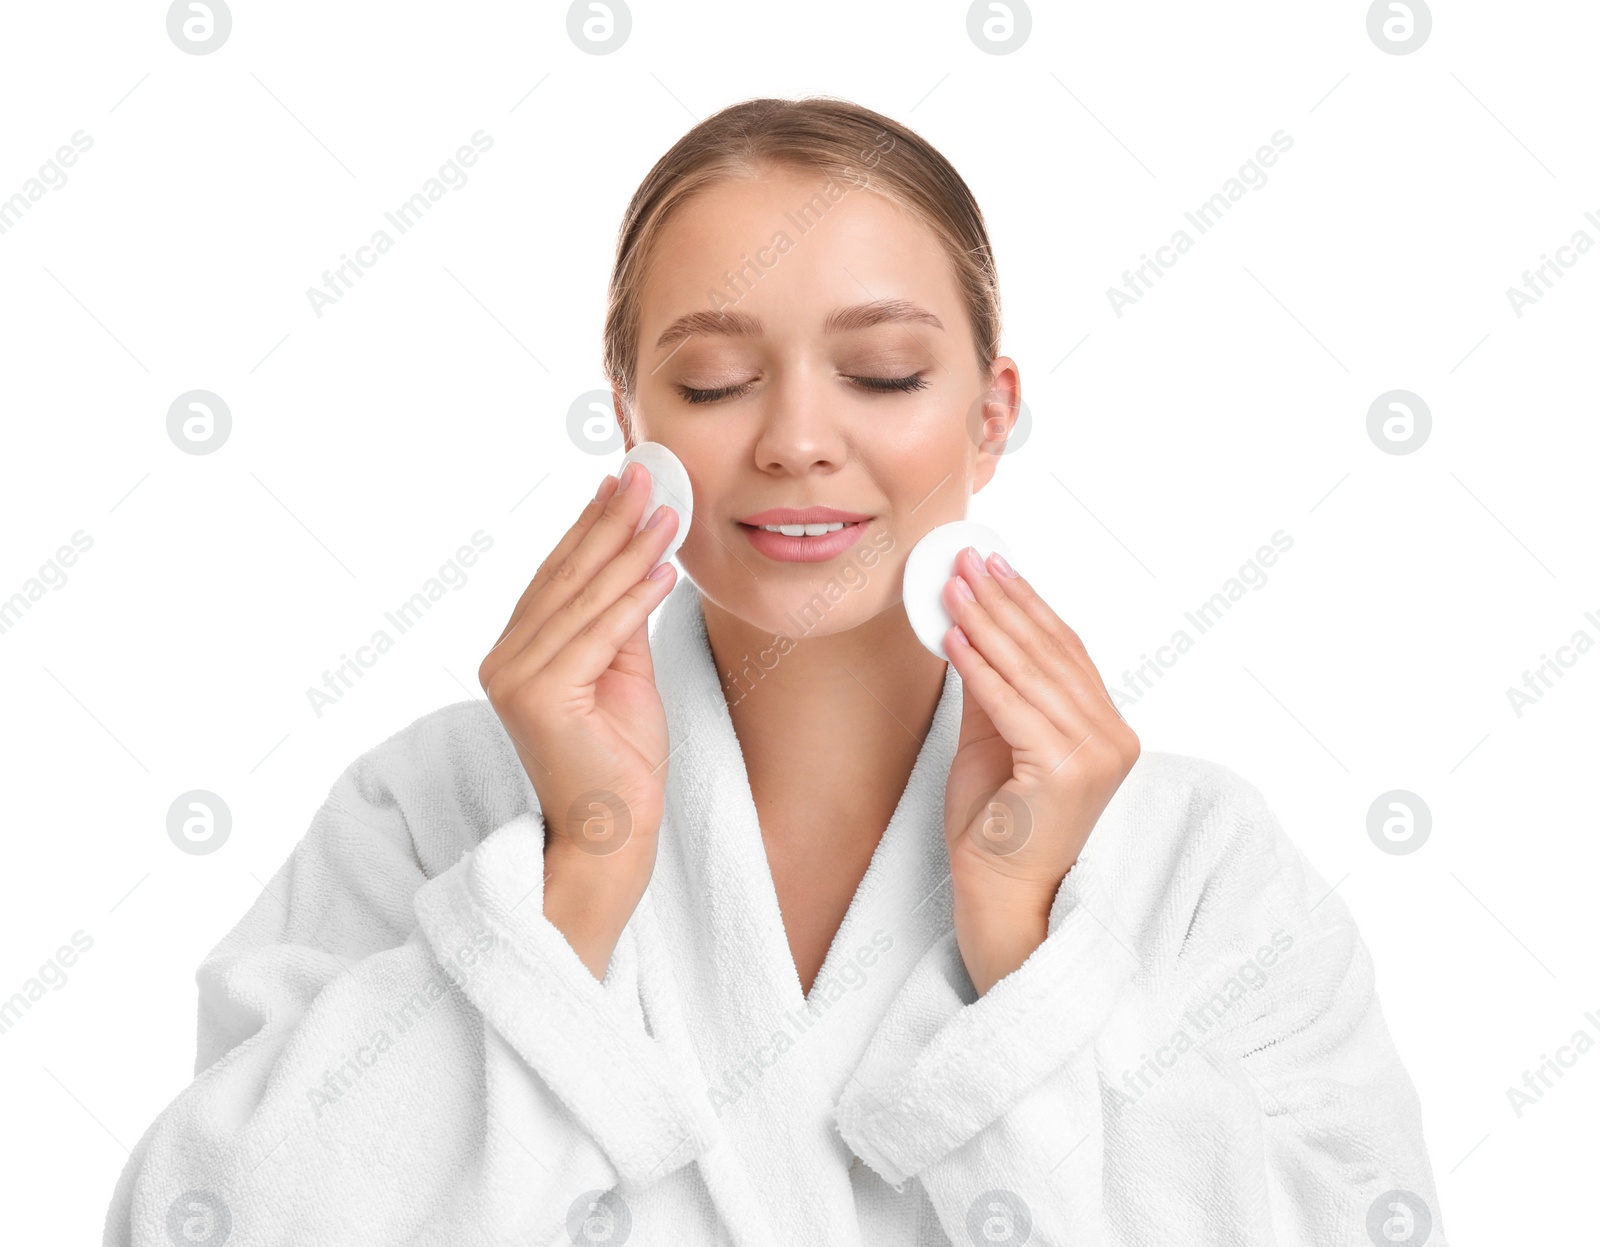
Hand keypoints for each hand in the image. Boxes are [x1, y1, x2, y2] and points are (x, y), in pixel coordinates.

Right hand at [477, 460, 679, 977]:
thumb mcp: (622, 676)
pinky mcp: (539, 698)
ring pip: (584, 600)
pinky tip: (662, 566)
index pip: (558, 577)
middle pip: (567, 577)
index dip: (592, 526)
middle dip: (611, 521)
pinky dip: (633, 598)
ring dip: (629, 549)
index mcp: (518, 653)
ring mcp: (514, 679)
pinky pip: (599, 636)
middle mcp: (504, 660)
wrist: (611, 836)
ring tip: (666, 507)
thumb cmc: (620, 763)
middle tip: (646, 472)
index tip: (624, 481)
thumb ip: (617, 623)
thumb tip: (637, 561)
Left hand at [939, 545, 1138, 994]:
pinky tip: (955, 636)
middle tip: (968, 559)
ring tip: (953, 586)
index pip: (1066, 652)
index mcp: (1107, 731)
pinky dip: (981, 668)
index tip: (994, 564)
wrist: (1000, 897)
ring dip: (988, 623)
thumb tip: (972, 625)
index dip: (1028, 604)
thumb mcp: (994, 742)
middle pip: (1052, 653)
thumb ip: (994, 688)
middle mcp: (1113, 739)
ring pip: (1032, 672)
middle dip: (1004, 601)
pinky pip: (1013, 706)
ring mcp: (1096, 756)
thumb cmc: (995, 829)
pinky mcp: (1066, 771)